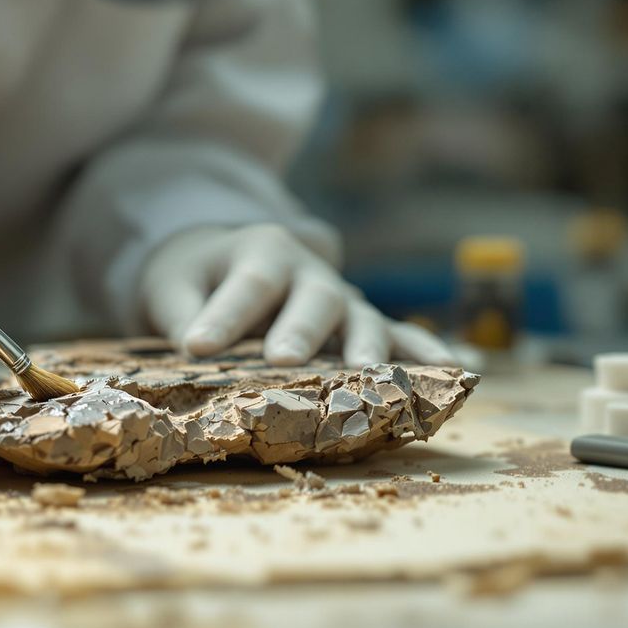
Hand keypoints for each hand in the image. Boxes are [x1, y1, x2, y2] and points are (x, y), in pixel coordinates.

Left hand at [140, 224, 453, 367]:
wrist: (230, 261)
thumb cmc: (198, 278)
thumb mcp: (174, 286)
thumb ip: (180, 314)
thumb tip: (190, 349)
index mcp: (262, 252)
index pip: (247, 284)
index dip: (224, 316)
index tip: (196, 346)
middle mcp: (311, 272)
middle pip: (314, 298)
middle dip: (301, 329)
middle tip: (282, 359)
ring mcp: (342, 300)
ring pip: (362, 318)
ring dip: (368, 347)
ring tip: (369, 375)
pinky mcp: (360, 327)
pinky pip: (399, 337)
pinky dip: (424, 353)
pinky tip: (453, 371)